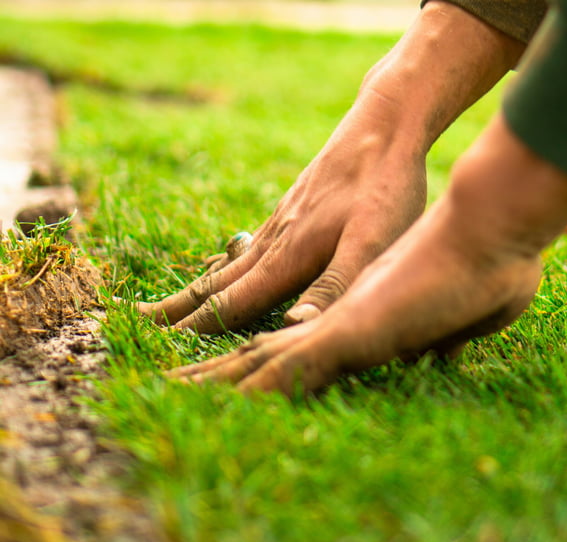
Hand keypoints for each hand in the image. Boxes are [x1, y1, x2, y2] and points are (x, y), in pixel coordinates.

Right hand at [139, 0, 526, 332]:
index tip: (162, 351)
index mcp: (287, 257)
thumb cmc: (384, 188)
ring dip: (199, 287)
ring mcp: (282, 222)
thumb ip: (333, 287)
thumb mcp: (370, 243)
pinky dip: (227, 262)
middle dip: (180, 309)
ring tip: (173, 302)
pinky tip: (231, 261)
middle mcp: (274, 241)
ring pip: (230, 263)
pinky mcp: (294, 208)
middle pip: (218, 282)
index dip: (199, 329)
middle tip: (139, 323)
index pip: (233, 303)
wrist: (385, 123)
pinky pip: (249, 246)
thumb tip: (290, 328)